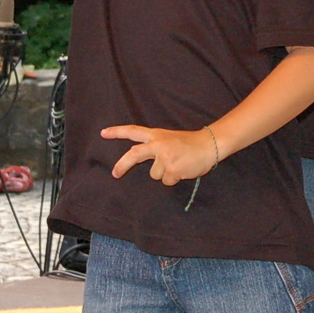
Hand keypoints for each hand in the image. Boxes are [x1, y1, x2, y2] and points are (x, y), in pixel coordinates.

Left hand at [102, 125, 218, 184]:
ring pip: (155, 174)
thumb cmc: (190, 143)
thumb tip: (140, 160)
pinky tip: (183, 170)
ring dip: (165, 174)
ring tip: (178, 164)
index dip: (117, 132)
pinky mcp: (172, 169)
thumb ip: (155, 147)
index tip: (103, 133)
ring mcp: (165, 157)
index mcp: (156, 135)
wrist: (210, 144)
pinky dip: (174, 179)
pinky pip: (166, 181)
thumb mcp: (169, 139)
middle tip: (115, 173)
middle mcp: (158, 144)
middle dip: (123, 165)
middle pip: (134, 154)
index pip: (133, 131)